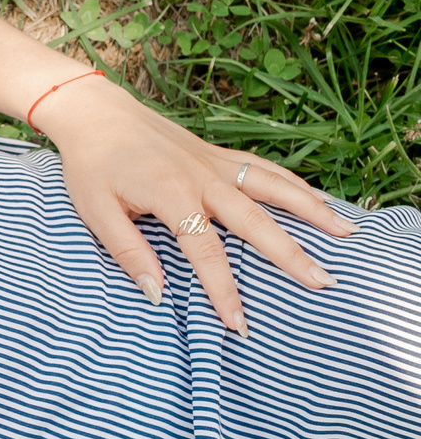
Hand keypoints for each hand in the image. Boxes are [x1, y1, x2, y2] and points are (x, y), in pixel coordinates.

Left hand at [36, 76, 356, 332]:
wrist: (97, 113)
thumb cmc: (91, 165)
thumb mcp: (96, 212)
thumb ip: (128, 252)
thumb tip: (155, 294)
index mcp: (173, 195)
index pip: (207, 254)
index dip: (223, 292)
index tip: (240, 325)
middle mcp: (204, 178)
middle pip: (258, 223)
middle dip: (291, 256)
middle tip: (324, 283)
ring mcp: (216, 163)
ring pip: (275, 189)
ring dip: (313, 212)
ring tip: (347, 235)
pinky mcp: (219, 154)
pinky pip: (266, 170)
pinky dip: (296, 185)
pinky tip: (319, 200)